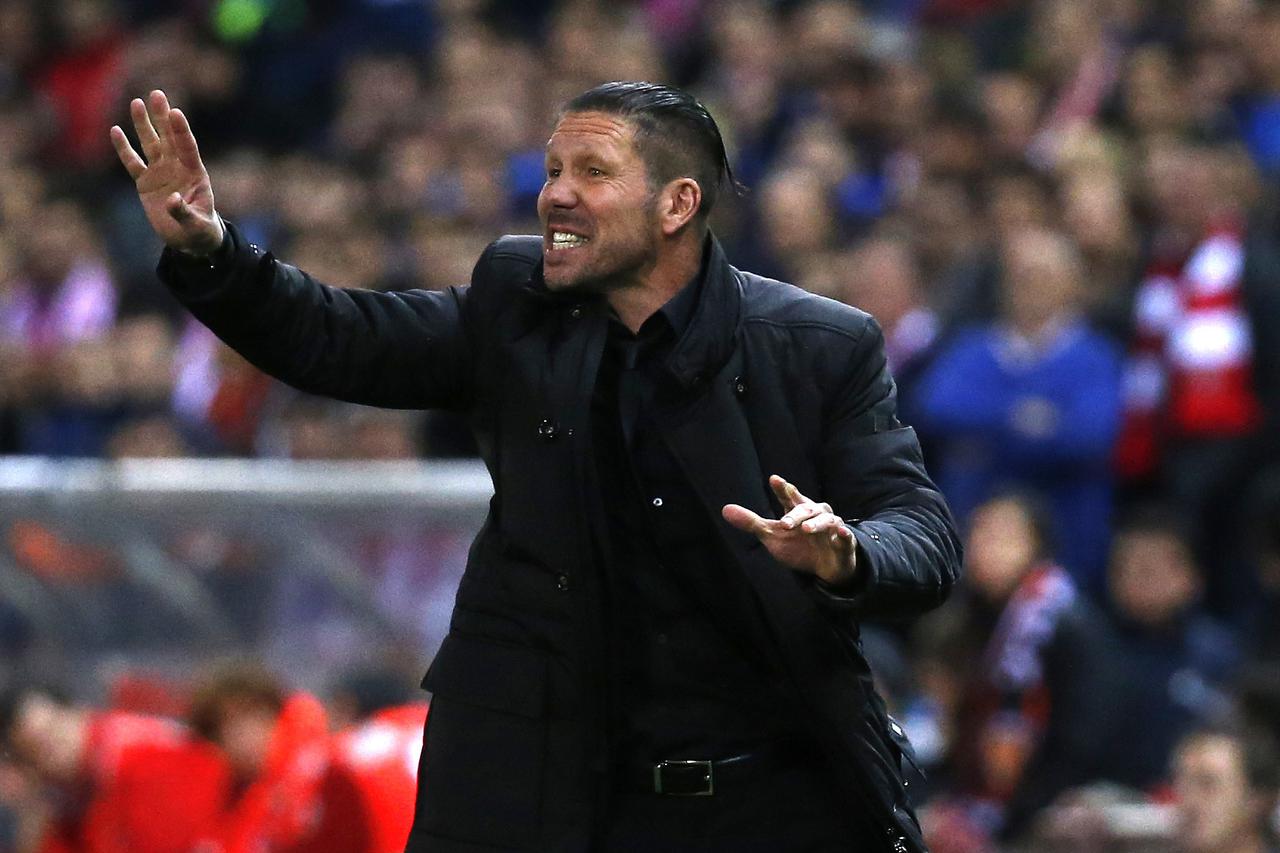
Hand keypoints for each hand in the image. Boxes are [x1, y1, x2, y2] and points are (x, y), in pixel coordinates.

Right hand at [109, 89, 223, 255]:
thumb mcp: (197, 226)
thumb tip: (171, 200)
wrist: (189, 238)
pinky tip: (115, 130)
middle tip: (157, 94)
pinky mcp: (145, 182)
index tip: (175, 112)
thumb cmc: (200, 231)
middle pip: (168, 138)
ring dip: (143, 125)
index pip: (188, 147)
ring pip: (150, 144)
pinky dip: (124, 148)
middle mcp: (177, 168)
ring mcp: (160, 172)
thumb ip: (184, 213)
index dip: (181, 131)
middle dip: (162, 117)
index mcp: (195, 174)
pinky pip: (132, 162)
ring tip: (137, 102)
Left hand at [722, 475, 857, 585]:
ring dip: (816, 523)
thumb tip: (725, 509)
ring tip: (806, 529)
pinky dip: (844, 534)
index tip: (774, 479)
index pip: (789, 497)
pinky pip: (846, 537)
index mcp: (798, 510)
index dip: (782, 488)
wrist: (825, 567)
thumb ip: (751, 523)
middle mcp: (816, 514)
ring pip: (826, 520)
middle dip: (796, 515)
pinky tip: (840, 532)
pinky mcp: (844, 543)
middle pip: (806, 509)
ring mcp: (831, 528)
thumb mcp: (772, 535)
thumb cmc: (798, 544)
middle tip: (784, 524)